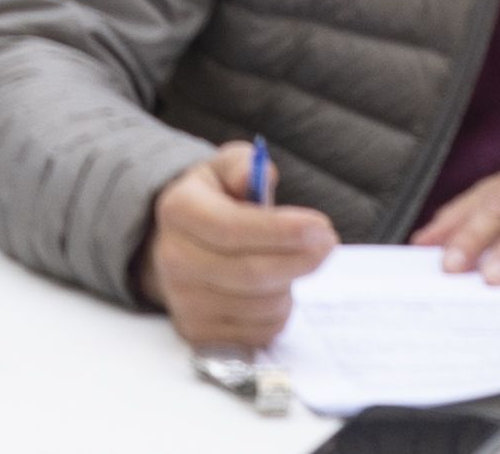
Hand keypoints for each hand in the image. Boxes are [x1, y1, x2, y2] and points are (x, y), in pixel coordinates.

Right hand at [142, 153, 334, 353]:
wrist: (175, 246)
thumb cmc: (212, 203)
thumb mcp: (223, 171)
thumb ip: (243, 166)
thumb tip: (260, 175)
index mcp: (178, 211)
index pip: (232, 228)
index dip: (281, 231)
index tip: (321, 227)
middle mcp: (173, 259)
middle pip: (251, 273)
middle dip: (300, 260)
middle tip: (327, 243)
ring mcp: (183, 302)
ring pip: (262, 307)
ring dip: (289, 287)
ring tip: (286, 266)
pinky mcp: (198, 333)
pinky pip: (260, 333)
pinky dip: (278, 314)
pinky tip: (271, 292)